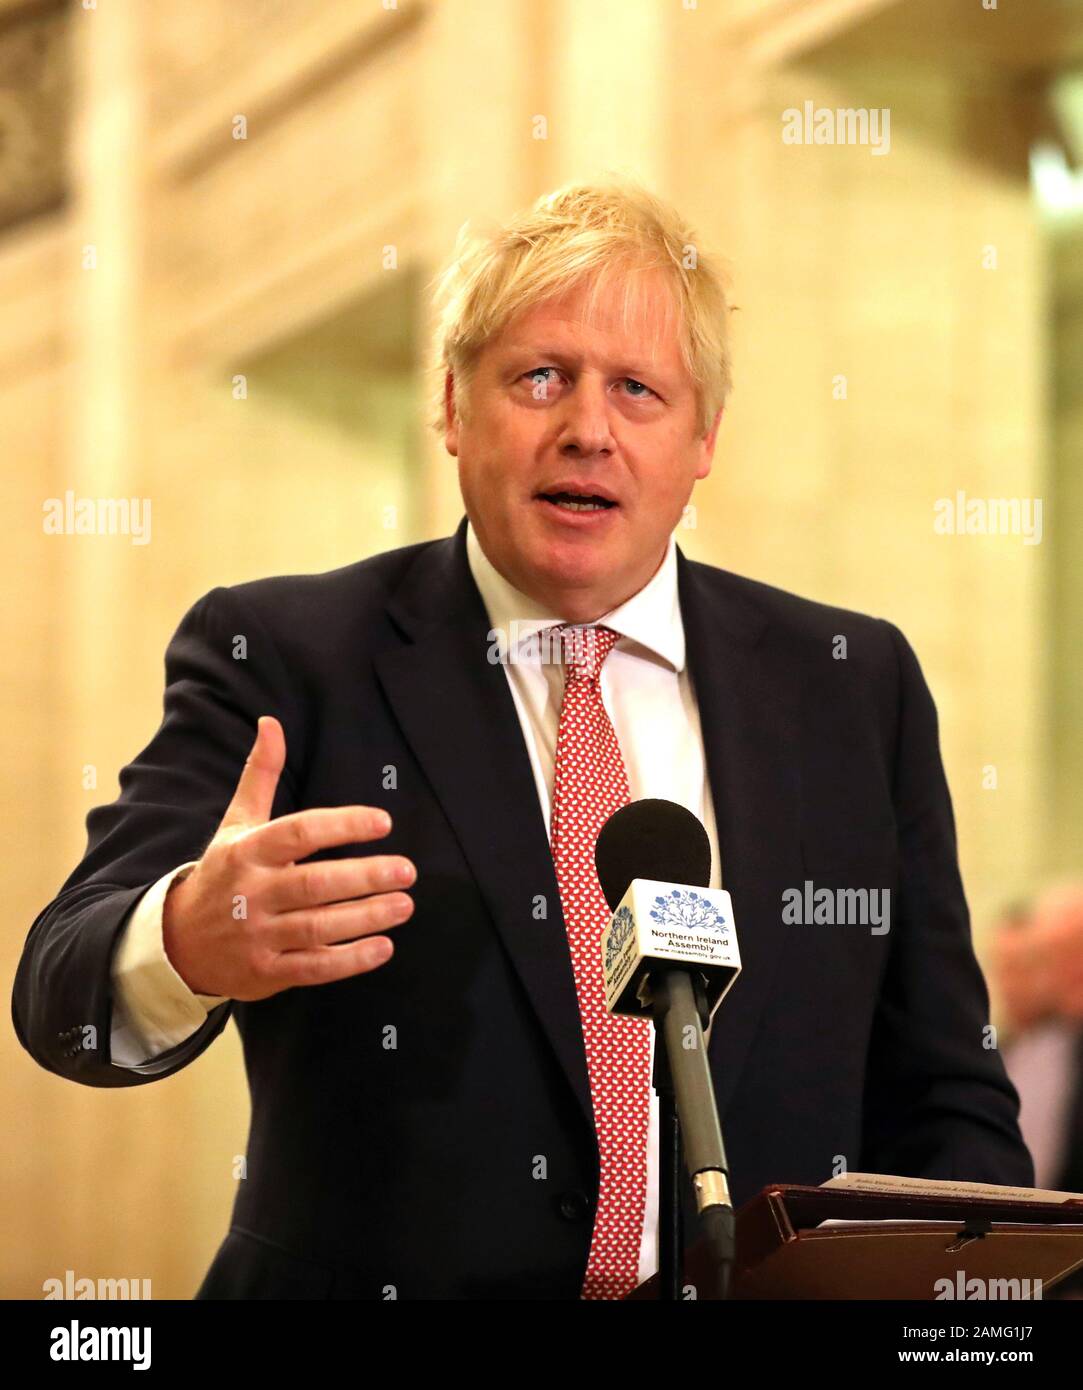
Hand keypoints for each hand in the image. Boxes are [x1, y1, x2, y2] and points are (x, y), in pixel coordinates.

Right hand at [162, 716, 413, 999]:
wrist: (178, 943)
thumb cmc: (222, 874)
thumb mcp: (236, 823)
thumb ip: (260, 775)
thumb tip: (271, 722)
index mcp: (249, 851)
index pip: (300, 833)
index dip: (343, 825)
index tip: (384, 822)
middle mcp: (252, 892)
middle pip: (315, 884)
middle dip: (365, 877)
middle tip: (407, 871)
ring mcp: (259, 935)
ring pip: (319, 926)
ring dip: (366, 917)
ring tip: (404, 905)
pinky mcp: (267, 971)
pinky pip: (314, 967)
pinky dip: (350, 960)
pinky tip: (383, 947)